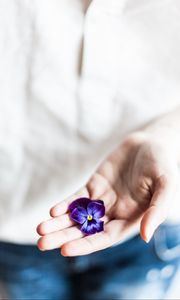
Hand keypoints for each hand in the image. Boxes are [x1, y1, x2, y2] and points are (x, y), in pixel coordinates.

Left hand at [37, 132, 178, 255]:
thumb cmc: (163, 165)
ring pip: (77, 215)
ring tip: (40, 229)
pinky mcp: (94, 185)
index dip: (86, 245)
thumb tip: (145, 236)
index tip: (65, 249)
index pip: (104, 238)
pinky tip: (53, 210)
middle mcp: (114, 213)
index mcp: (130, 219)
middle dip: (64, 237)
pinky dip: (65, 204)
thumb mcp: (165, 186)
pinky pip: (78, 197)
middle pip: (85, 230)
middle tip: (42, 243)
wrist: (151, 143)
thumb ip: (156, 210)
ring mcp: (103, 199)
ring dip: (59, 223)